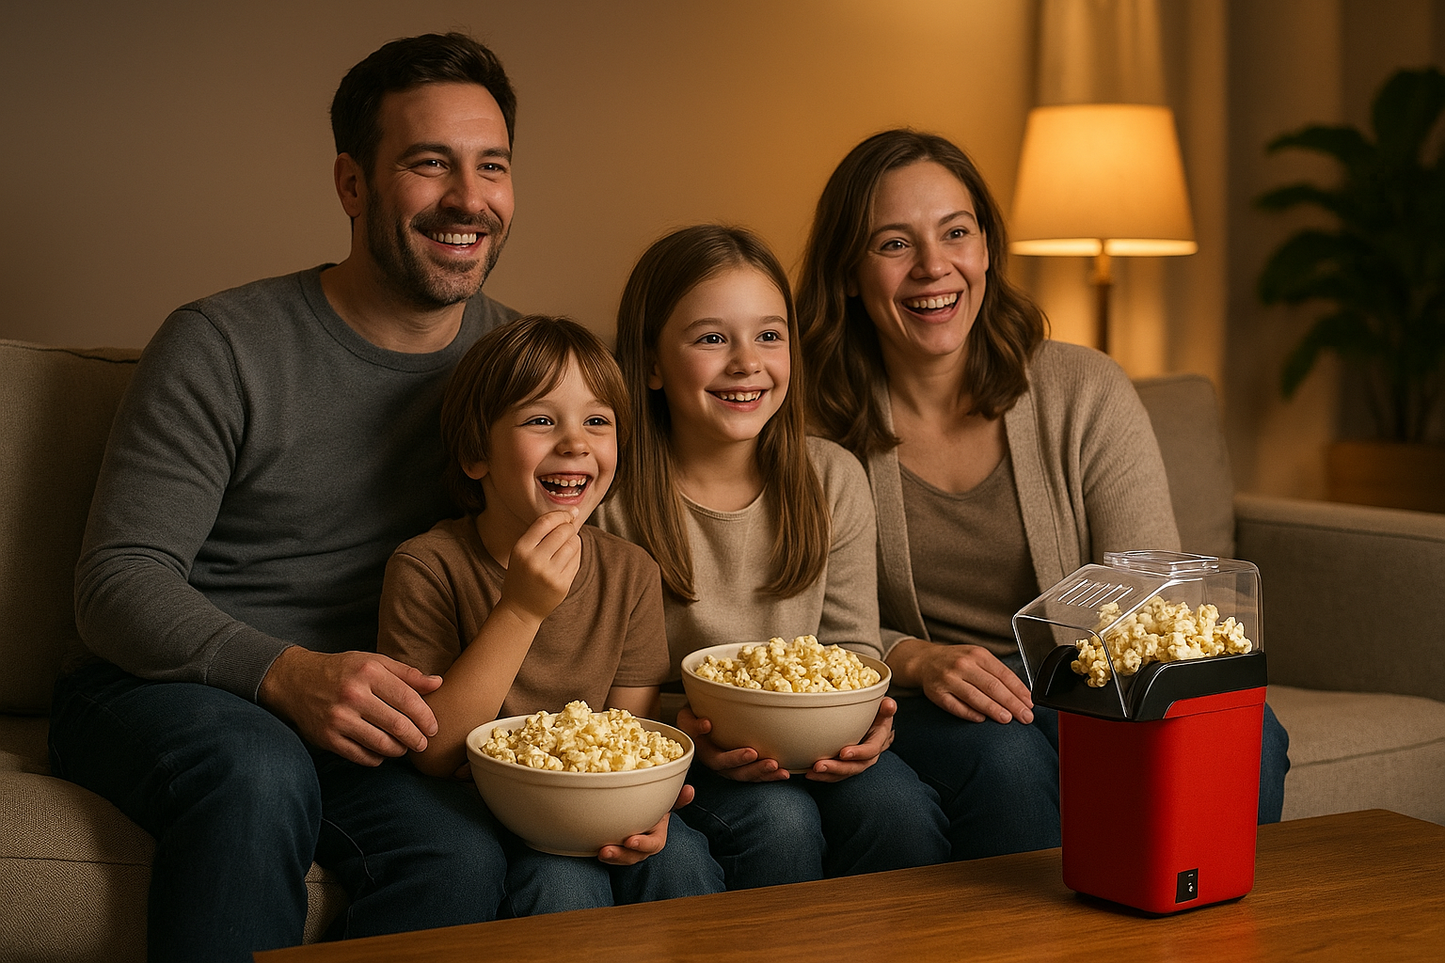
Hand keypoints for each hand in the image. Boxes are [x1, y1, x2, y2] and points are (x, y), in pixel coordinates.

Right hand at [258, 646, 442, 765]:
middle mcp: (353, 695)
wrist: (296, 681)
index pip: (408, 699)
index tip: (433, 727)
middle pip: (398, 725)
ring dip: (399, 750)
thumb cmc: (342, 671)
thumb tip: (438, 683)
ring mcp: (338, 718)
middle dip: (417, 738)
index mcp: (368, 672)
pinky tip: (381, 752)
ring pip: (382, 744)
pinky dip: (377, 758)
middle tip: (423, 743)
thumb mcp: (373, 662)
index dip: (425, 716)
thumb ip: (407, 673)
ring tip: (404, 747)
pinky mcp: (327, 738)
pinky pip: (362, 756)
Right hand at [499, 510, 581, 623]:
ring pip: (573, 544)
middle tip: (568, 528)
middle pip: (563, 531)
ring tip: (567, 544)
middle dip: (569, 526)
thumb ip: (540, 534)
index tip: (569, 514)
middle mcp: (535, 561)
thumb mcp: (521, 552)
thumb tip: (572, 513)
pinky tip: (568, 556)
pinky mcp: (562, 584)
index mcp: (521, 549)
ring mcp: (550, 574)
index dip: (561, 514)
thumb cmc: (522, 575)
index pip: (545, 522)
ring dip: (574, 539)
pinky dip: (575, 553)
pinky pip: (576, 560)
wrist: (520, 609)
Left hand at [597, 784, 693, 864]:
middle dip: (621, 855)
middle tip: (607, 850)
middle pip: (634, 855)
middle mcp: (643, 846)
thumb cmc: (655, 809)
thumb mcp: (666, 803)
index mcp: (656, 836)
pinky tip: (593, 848)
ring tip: (601, 852)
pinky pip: (611, 856)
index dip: (643, 844)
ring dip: (612, 856)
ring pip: (622, 858)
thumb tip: (690, 790)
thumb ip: (677, 799)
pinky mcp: (616, 850)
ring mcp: (629, 851)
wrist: (642, 816)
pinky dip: (604, 854)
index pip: (653, 844)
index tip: (630, 841)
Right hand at [675, 705, 787, 782]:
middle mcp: (717, 762)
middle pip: (736, 773)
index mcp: (703, 753)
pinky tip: (784, 772)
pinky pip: (755, 773)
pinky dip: (769, 774)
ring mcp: (729, 766)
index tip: (751, 753)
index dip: (734, 759)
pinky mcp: (740, 764)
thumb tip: (706, 725)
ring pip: (747, 775)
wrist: (696, 718)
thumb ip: (692, 723)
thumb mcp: (685, 717)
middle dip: (755, 770)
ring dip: (765, 775)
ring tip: (782, 771)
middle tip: (772, 763)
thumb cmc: (692, 716)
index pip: (718, 760)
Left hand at [805, 697, 896, 782]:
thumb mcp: (884, 709)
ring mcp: (857, 761)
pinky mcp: (846, 764)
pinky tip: (809, 773)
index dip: (858, 753)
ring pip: (844, 772)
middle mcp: (869, 755)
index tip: (843, 753)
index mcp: (878, 741)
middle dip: (837, 768)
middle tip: (819, 765)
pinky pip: (836, 773)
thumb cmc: (877, 714)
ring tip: (811, 772)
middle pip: (855, 766)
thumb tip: (889, 704)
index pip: (870, 750)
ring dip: (827, 774)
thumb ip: (886, 708)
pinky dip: (824, 775)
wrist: (876, 724)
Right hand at [889, 639, 1033, 723]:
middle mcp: (962, 665)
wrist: (925, 661)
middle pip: (992, 686)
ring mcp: (948, 679)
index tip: (1030, 704)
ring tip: (1007, 719)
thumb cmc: (958, 662)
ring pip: (975, 697)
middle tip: (1025, 716)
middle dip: (1012, 703)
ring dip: (993, 709)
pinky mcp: (936, 693)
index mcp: (977, 654)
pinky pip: (956, 706)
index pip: (1003, 674)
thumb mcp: (978, 658)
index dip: (1019, 690)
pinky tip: (982, 719)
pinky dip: (970, 714)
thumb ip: (997, 673)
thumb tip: (1021, 695)